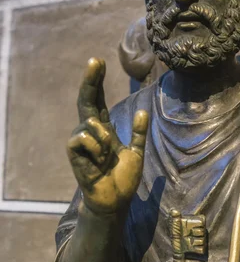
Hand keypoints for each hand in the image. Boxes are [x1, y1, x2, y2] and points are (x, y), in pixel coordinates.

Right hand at [67, 57, 147, 214]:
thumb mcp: (137, 152)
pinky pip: (84, 138)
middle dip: (91, 80)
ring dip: (105, 140)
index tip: (99, 62)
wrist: (115, 200)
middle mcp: (90, 131)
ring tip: (107, 158)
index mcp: (104, 129)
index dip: (97, 81)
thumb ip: (139, 133)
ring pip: (92, 123)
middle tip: (95, 61)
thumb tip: (144, 111)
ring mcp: (80, 141)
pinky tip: (98, 161)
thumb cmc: (123, 179)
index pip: (98, 100)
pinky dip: (96, 148)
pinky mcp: (74, 152)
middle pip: (87, 100)